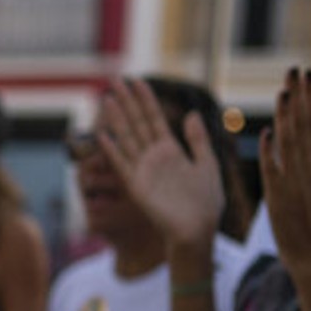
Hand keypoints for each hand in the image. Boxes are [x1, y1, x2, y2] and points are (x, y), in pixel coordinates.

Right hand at [96, 77, 225, 249]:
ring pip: (127, 138)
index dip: (146, 100)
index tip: (137, 81)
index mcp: (171, 150)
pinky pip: (122, 164)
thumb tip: (191, 113)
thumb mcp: (207, 165)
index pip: (155, 118)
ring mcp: (143, 170)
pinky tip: (102, 135)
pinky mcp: (137, 186)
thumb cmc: (206, 203)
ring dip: (117, 119)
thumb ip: (198, 140)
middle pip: (137, 123)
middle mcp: (153, 157)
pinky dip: (112, 150)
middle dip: (127, 102)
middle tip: (114, 81)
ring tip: (108, 99)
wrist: (198, 230)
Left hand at [262, 68, 310, 278]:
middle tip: (294, 70)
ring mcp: (296, 184)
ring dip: (286, 118)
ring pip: (291, 145)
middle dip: (301, 98)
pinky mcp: (279, 198)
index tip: (308, 73)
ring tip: (282, 92)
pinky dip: (270, 153)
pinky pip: (274, 172)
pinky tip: (266, 133)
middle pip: (307, 128)